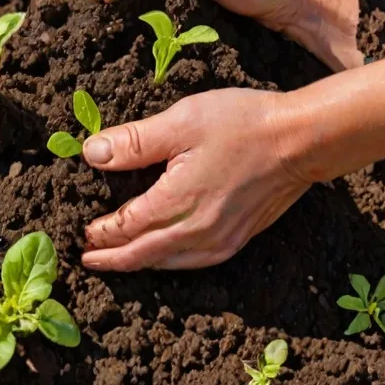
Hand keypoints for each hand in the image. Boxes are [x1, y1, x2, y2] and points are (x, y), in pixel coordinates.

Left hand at [81, 87, 309, 269]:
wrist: (302, 139)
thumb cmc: (242, 123)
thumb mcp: (181, 121)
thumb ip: (134, 141)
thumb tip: (92, 153)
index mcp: (178, 202)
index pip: (128, 226)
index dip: (102, 232)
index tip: (83, 233)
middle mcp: (198, 231)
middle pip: (144, 253)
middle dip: (113, 258)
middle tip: (88, 259)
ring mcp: (221, 239)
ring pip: (169, 263)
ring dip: (140, 262)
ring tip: (118, 260)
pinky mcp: (239, 238)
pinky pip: (194, 261)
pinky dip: (170, 262)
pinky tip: (165, 256)